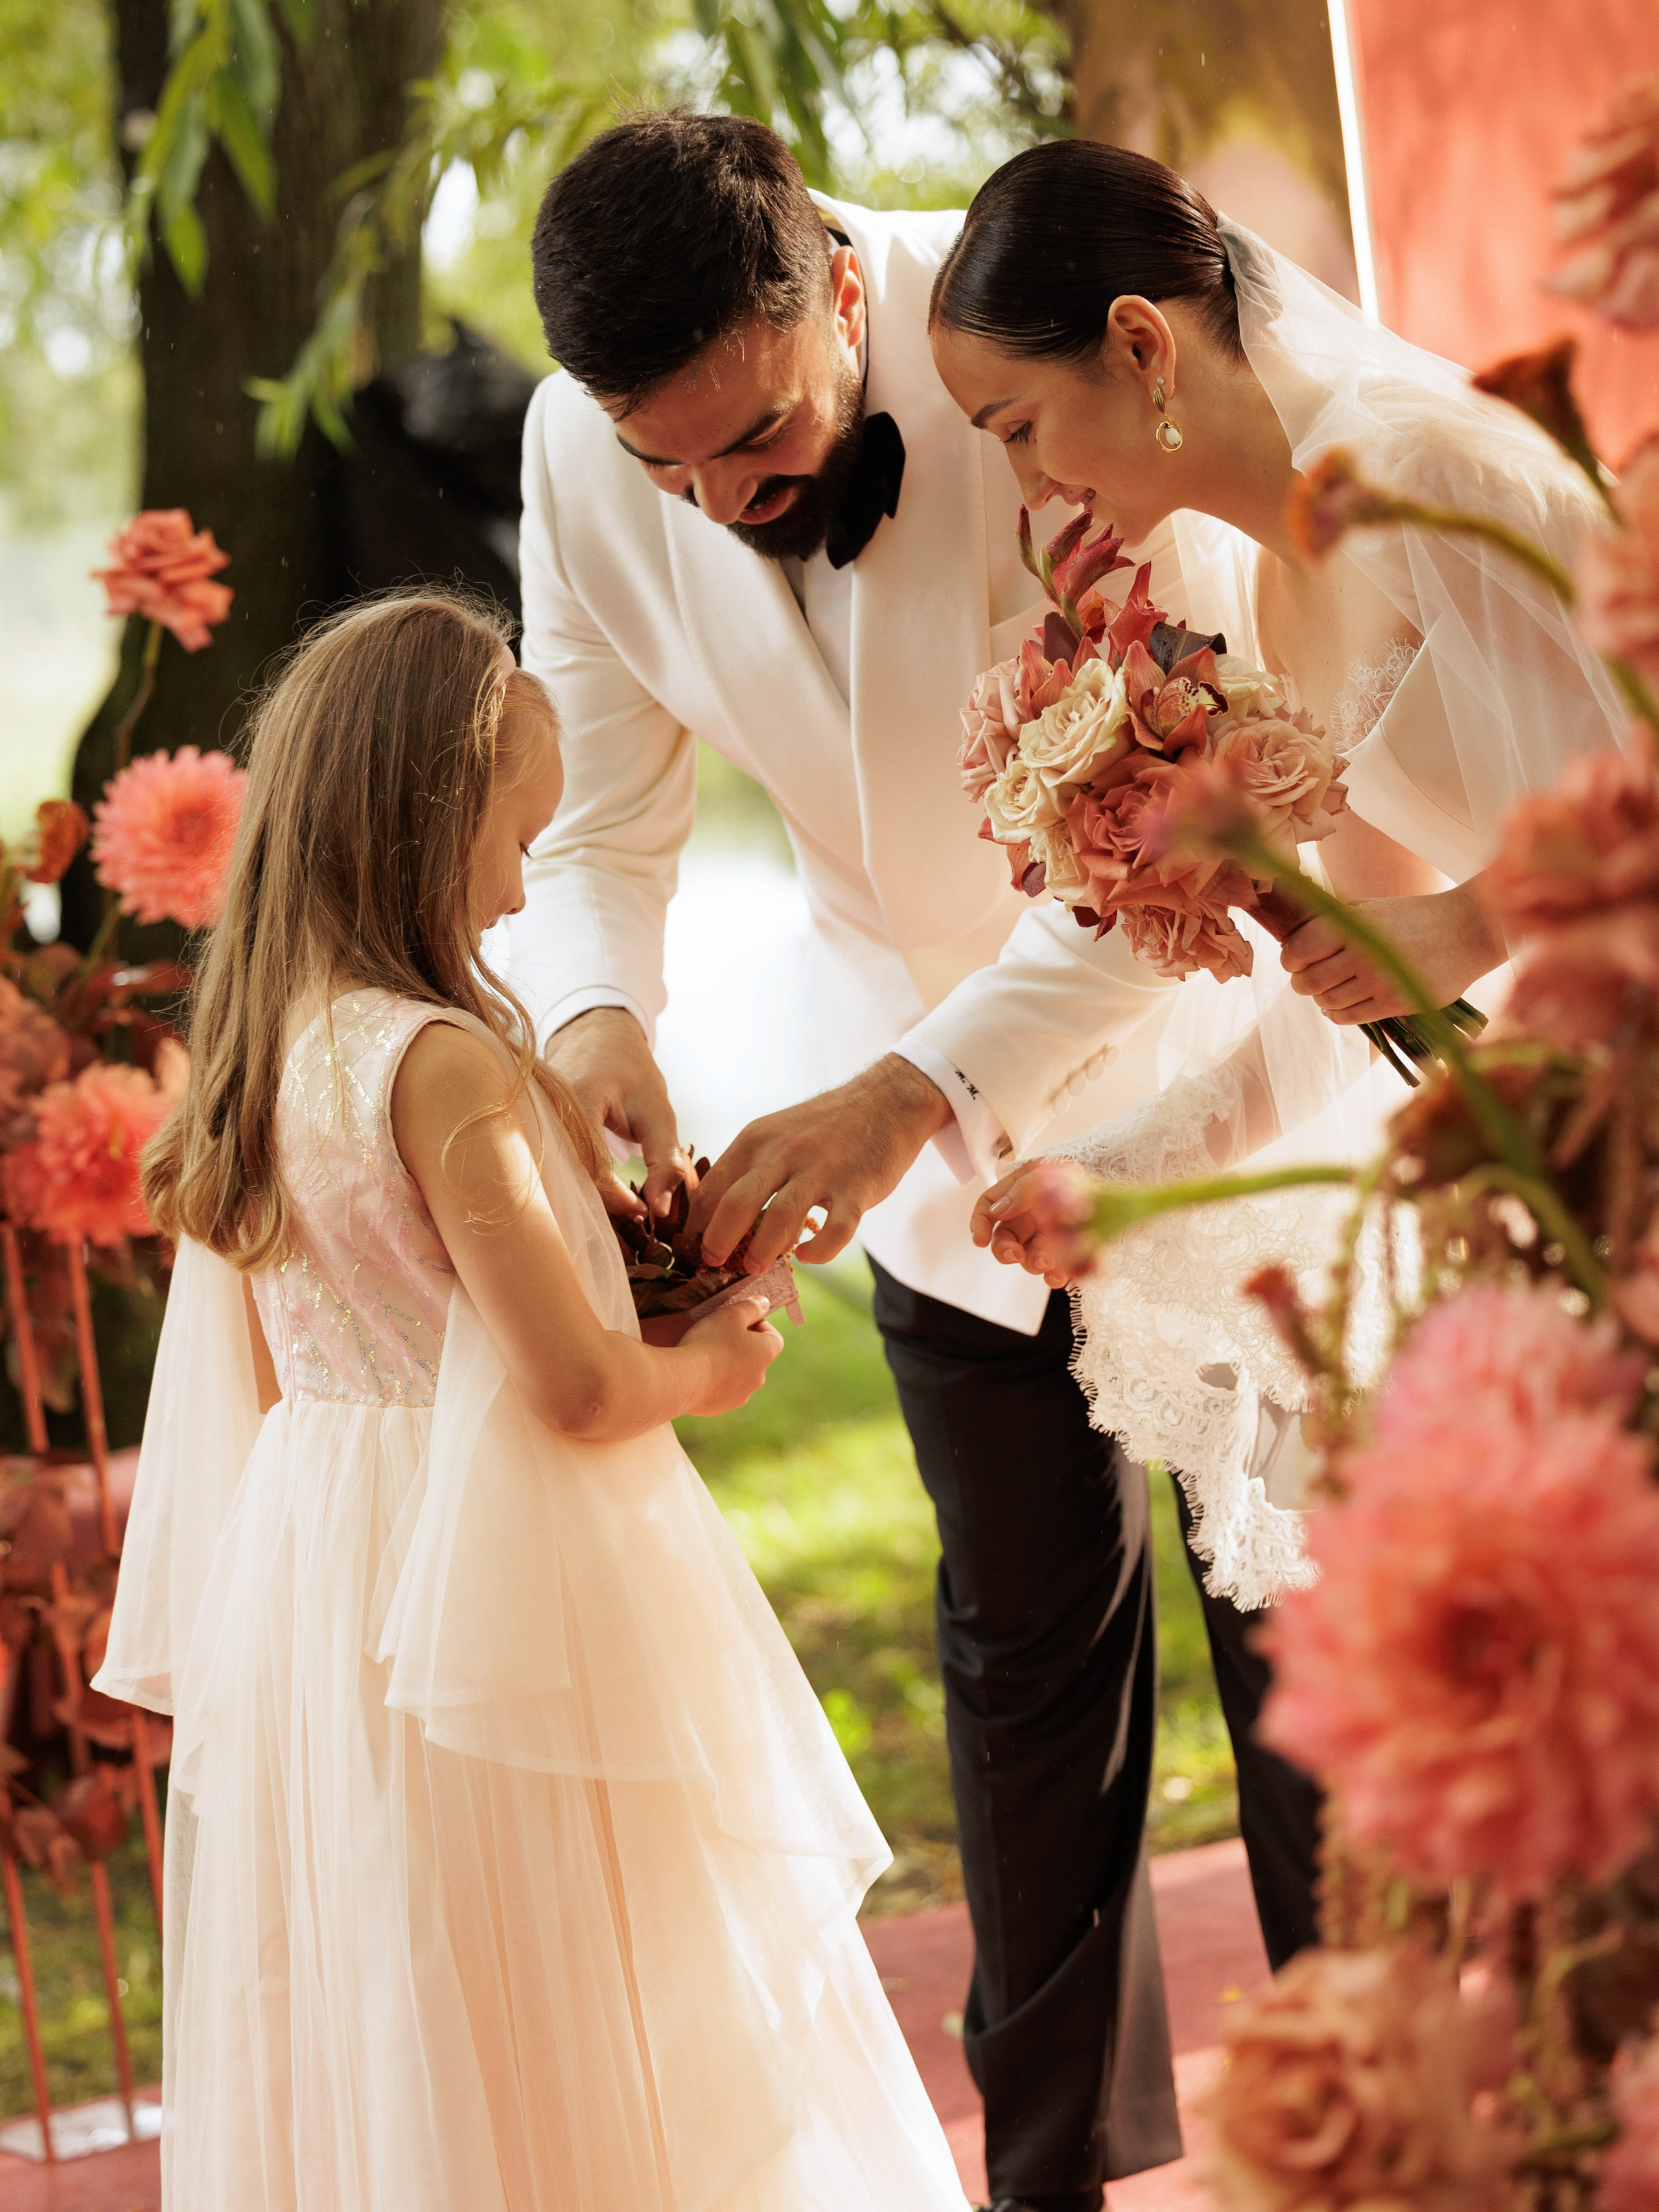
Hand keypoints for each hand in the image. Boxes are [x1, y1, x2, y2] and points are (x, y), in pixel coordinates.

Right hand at [542, 1006, 692, 1216]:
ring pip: (554, 1172)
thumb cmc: (630, 1071)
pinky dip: (573, 1180)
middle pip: (566, 1174)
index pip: (590, 1163)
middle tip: (630, 1213)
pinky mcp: (527, 1124)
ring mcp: (530, 1115)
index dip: (615, 1196)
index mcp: (580, 1096)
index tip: (641, 1210)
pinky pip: (547, 1162)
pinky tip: (595, 1188)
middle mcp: (546, 1107)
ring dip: (585, 1194)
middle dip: (599, 1202)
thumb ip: (664, 1160)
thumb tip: (660, 1209)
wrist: (595, 1034)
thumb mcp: (658, 1112)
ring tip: (616, 1202)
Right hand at [679, 1295, 783, 1413]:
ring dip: (728, 1364)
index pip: (773, 1337)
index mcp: (766, 1354)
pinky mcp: (720, 1408)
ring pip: (738, 1375)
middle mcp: (758, 1378)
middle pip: (755, 1356)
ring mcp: (740, 1396)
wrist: (684, 1380)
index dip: (758, 1324)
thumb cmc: (710, 1343)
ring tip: (705, 1354)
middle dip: (741, 1345)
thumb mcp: (731, 1314)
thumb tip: (764, 1303)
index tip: (739, 1319)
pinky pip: (721, 1390)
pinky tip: (696, 1372)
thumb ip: (751, 1307)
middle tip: (718, 1334)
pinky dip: (713, 1381)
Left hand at [686, 1055, 951, 1270]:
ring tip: (755, 1268)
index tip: (692, 1248)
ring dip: (762, 1250)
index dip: (696, 1224)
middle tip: (712, 1263)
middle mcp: (784, 1153)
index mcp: (756, 1141)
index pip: (712, 1187)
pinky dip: (820, 1251)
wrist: (887, 1101)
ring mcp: (822, 1170)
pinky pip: (836, 1230)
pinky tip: (809, 1256)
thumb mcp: (776, 1134)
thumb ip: (750, 1168)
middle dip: (717, 1241)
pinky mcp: (857, 1188)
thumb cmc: (825, 1126)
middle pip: (736, 1203)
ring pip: (781, 1218)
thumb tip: (717, 1216)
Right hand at [969, 1159, 1096, 1286]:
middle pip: (1006, 1241)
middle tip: (1016, 1257)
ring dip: (1036, 1265)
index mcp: (1019, 1196)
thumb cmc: (1078, 1174)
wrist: (1118, 1187)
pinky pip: (1067, 1269)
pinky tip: (1074, 1273)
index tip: (980, 1240)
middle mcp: (1031, 1220)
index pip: (988, 1208)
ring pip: (1033, 1259)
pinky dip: (1071, 1273)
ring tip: (1049, 1265)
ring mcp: (1051, 1238)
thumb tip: (998, 1211)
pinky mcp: (1075, 1253)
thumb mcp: (1047, 1171)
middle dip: (1005, 1252)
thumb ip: (1022, 1190)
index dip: (979, 1224)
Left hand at [1276, 879, 1503, 1024]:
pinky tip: (1339, 1005)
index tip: (1294, 961)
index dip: (1290, 959)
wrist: (1466, 931)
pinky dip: (1336, 1013)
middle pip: (1309, 980)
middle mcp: (1364, 953)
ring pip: (1328, 1001)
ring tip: (1328, 990)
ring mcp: (1380, 981)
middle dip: (1301, 983)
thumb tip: (1292, 942)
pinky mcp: (1396, 1003)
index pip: (1300, 949)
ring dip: (1321, 999)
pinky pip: (1350, 1017)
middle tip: (1306, 980)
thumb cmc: (1412, 918)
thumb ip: (1334, 923)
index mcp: (1354, 925)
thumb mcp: (1371, 909)